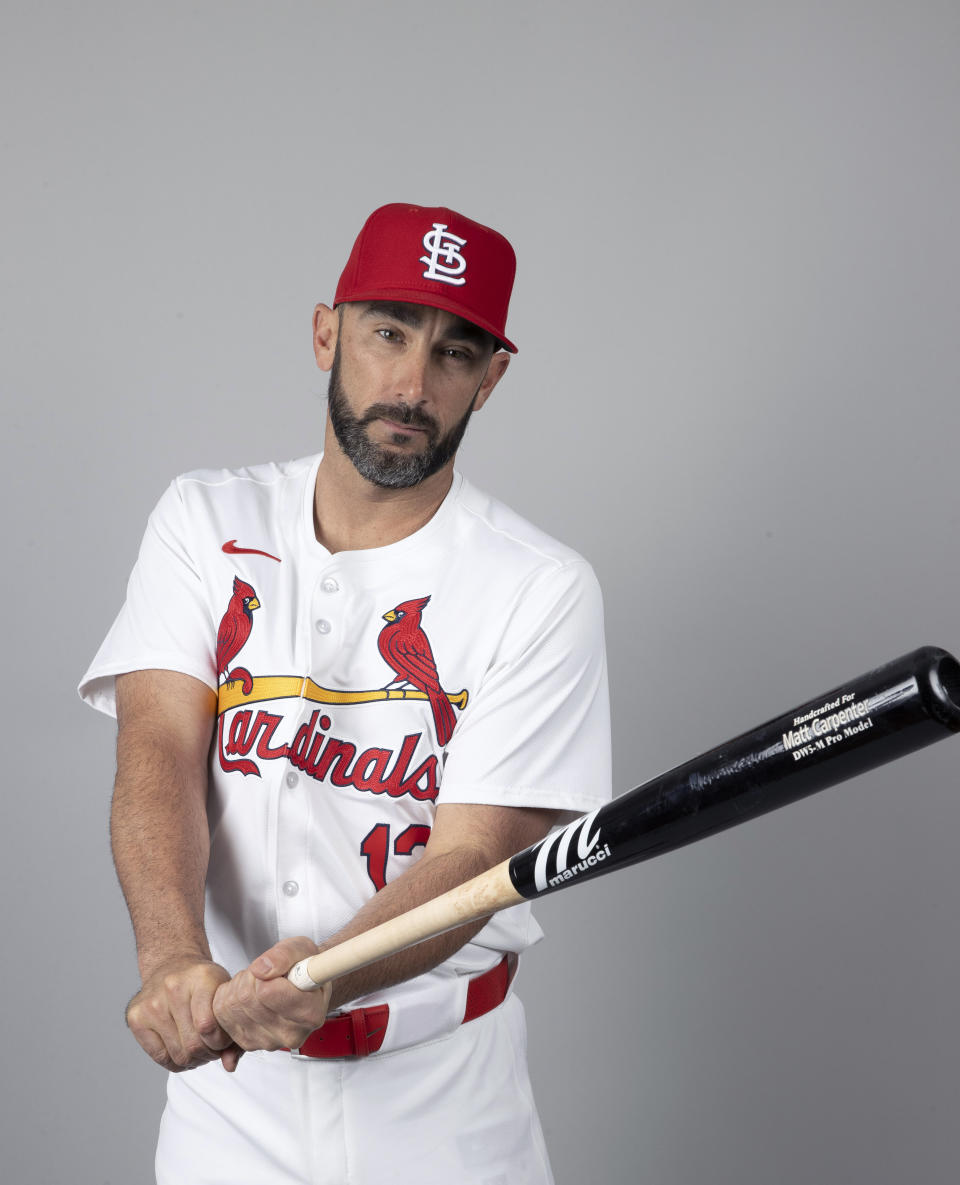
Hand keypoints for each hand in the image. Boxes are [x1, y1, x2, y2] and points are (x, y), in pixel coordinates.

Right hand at [126, 956, 238, 1071]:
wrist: (173, 964)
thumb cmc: (204, 984)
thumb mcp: (224, 995)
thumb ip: (232, 1029)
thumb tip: (230, 1065)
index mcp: (201, 977)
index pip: (208, 1026)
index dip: (220, 1043)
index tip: (223, 1039)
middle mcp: (172, 987)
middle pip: (193, 1044)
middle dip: (208, 1053)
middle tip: (212, 1048)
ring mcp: (151, 1003)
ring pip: (178, 1055)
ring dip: (193, 1060)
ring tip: (199, 1048)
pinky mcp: (135, 1017)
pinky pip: (160, 1058)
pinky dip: (176, 1062)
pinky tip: (183, 1050)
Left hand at [213, 937, 332, 1069]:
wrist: (304, 985)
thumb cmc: (305, 967)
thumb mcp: (302, 948)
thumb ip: (284, 955)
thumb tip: (261, 969)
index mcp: (309, 1013)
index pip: (267, 992)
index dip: (266, 973)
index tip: (277, 968)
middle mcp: (290, 1034)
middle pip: (246, 998)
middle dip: (251, 976)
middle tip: (266, 973)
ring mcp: (268, 1042)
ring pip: (231, 1005)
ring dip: (239, 985)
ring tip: (258, 982)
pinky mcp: (248, 1043)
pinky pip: (221, 1014)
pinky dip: (228, 997)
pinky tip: (247, 993)